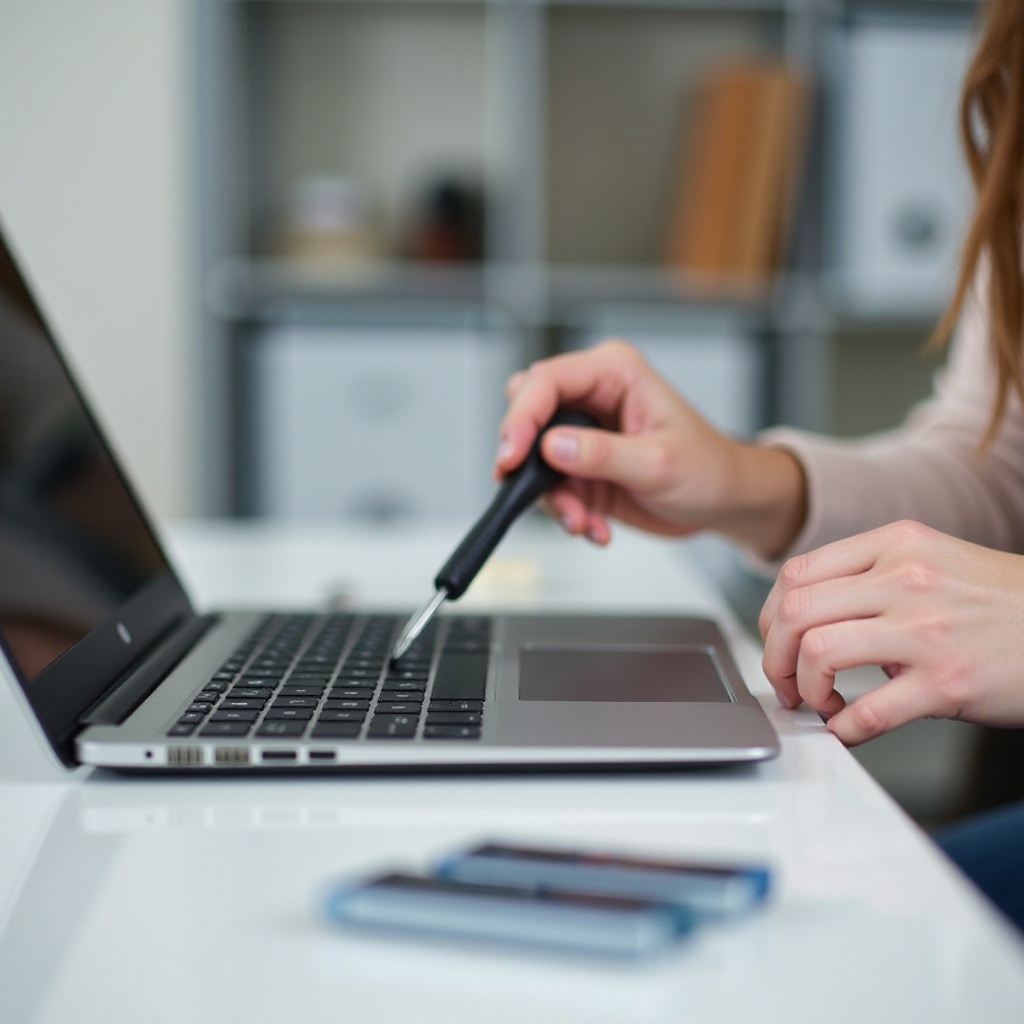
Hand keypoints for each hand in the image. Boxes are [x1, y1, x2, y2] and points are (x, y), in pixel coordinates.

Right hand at [495, 340, 806, 556]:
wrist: (722, 502)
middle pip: (527, 410)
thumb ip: (603, 454)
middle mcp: (592, 395)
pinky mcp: (580, 465)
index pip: (547, 381)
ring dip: (551, 497)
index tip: (512, 456)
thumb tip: (553, 447)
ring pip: (533, 458)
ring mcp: (583, 432)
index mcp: (614, 372)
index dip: (521, 416)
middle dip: (527, 457)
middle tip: (535, 489)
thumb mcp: (659, 463)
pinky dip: (565, 511)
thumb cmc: (708, 469)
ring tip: (583, 521)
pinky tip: (595, 526)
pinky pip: (549, 487)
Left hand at [760, 519, 1023, 744]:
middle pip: (796, 613)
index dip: (771, 617)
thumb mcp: (934, 562)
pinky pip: (868, 713)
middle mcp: (906, 579)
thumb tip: (809, 620)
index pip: (796, 574)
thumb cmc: (1001, 603)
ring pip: (819, 653)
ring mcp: (926, 630)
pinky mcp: (947, 682)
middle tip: (785, 682)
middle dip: (775, 657)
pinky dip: (843, 729)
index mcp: (896, 544)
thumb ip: (870, 578)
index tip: (776, 643)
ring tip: (821, 703)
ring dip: (805, 689)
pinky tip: (848, 729)